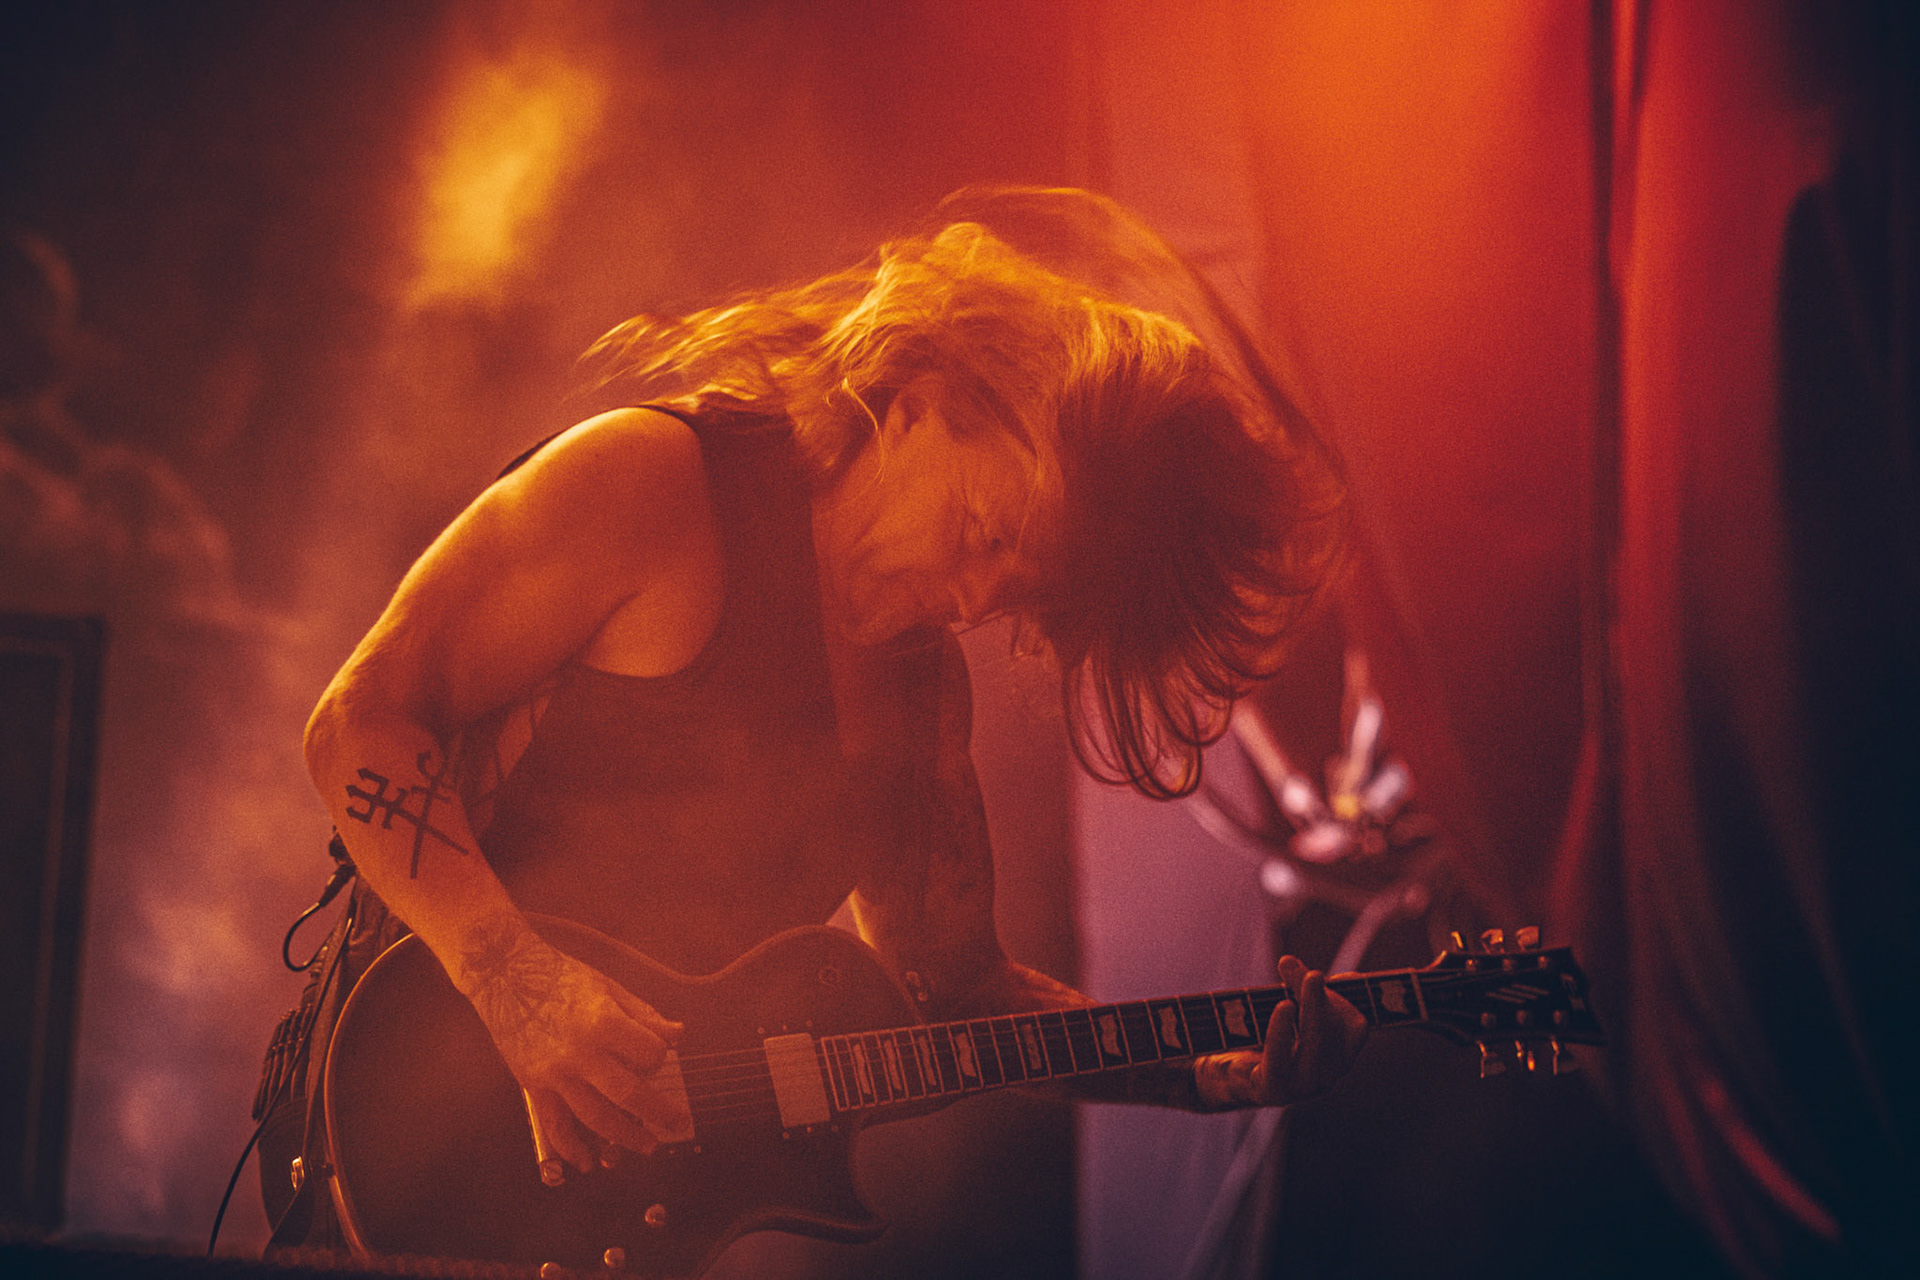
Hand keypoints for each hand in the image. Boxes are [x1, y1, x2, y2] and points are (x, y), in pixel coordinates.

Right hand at [455, 918, 689, 1170]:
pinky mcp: (533, 1085)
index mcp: (603, 1023)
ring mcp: (554, 1073)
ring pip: (595, 1117)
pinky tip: (586, 1162)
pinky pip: (554, 1124)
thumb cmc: (560, 976)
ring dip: (624, 1137)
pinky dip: (571, 1148)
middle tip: (677, 1125)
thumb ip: (643, 1015)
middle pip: (628, 1094)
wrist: (505, 975)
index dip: (659, 1057)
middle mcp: (579, 1053)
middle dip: (658, 1112)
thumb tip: (677, 1035)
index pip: (649, 1054)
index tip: (657, 1055)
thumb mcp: (608, 987)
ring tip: (647, 1146)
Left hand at [1195, 955, 1368, 1107]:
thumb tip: (1288, 962)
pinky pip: (1279, 1062)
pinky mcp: (1272, 1092)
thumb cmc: (1265, 1041)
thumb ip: (1292, 987)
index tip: (1317, 975)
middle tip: (1314, 975)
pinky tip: (1283, 1008)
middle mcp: (1327, 1077)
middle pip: (1333, 1036)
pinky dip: (1282, 1032)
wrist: (1228, 1078)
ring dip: (1311, 1012)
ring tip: (1306, 983)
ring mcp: (1301, 1089)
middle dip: (1322, 1002)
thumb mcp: (1284, 1010)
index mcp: (1338, 1057)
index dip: (1344, 1000)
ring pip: (1313, 1049)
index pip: (1355, 1028)